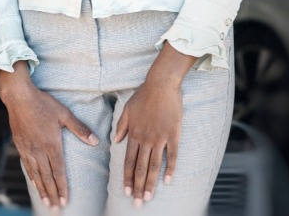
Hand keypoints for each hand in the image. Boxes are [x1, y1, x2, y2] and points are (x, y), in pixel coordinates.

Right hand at [0, 62, 97, 208]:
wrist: (19, 97)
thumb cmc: (43, 103)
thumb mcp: (64, 113)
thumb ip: (79, 128)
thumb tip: (95, 141)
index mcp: (52, 144)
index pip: (58, 171)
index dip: (62, 187)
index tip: (65, 200)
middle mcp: (39, 150)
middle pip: (47, 177)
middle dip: (52, 194)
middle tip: (56, 209)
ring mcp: (28, 148)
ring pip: (36, 174)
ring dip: (41, 189)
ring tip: (46, 202)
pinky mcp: (20, 145)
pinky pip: (26, 165)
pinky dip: (31, 177)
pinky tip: (34, 183)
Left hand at [114, 44, 195, 205]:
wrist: (161, 84)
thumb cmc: (143, 95)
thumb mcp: (127, 109)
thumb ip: (121, 126)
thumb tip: (115, 141)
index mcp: (133, 133)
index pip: (128, 161)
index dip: (126, 178)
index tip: (125, 192)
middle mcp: (145, 138)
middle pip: (140, 167)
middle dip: (137, 187)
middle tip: (137, 203)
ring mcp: (160, 138)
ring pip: (154, 165)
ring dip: (150, 183)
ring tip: (148, 198)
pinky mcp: (173, 134)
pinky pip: (172, 155)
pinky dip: (170, 169)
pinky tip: (168, 181)